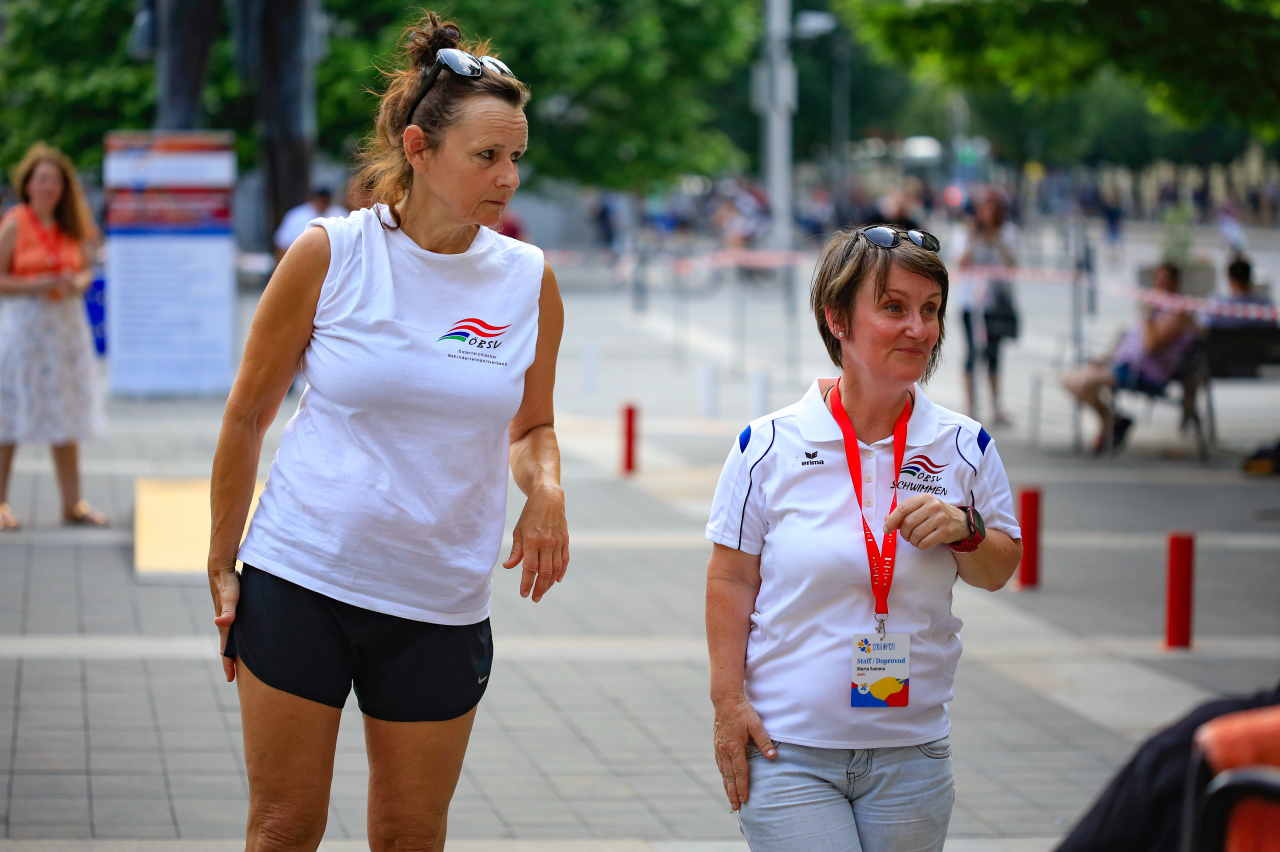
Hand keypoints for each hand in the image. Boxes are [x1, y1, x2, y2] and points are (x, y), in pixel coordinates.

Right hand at [208, 562, 239, 681]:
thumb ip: (228, 609)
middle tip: (236, 677)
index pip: (225, 649)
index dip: (228, 664)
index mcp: (225, 625)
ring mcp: (229, 618)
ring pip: (233, 639)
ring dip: (236, 651)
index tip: (230, 679)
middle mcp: (226, 624)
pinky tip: (249, 639)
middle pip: (228, 647)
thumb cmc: (228, 583)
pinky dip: (241, 638)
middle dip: (232, 662)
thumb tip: (220, 623)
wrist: (221, 570)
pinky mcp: (234, 611)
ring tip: (244, 663)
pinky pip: (238, 629)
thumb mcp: (231, 596)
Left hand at [502, 483, 568, 601]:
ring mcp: (558, 542)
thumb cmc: (530, 515)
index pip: (530, 568)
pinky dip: (562, 572)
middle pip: (544, 572)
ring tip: (543, 591)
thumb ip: (516, 551)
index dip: (526, 583)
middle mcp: (546, 543)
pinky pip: (565, 560)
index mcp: (532, 541)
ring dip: (549, 583)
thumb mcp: (518, 531)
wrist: (548, 498)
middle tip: (535, 598)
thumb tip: (508, 567)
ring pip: (556, 569)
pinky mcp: (566, 541)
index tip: (524, 594)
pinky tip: (557, 580)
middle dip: (539, 588)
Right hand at [712, 694, 775, 809]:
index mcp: (734, 747)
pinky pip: (720, 764)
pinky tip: (726, 780)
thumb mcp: (756, 724)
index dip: (743, 787)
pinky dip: (723, 775)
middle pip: (730, 776)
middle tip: (736, 807)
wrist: (725, 700)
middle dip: (733, 792)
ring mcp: (719, 748)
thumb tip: (773, 756)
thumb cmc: (742, 712)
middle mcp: (724, 750)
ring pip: (724, 772)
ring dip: (727, 786)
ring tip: (730, 799)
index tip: (745, 799)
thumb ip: (764, 741)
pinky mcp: (717, 745)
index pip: (740, 772)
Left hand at [884, 494, 968, 549]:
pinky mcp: (946, 531)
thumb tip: (887, 520)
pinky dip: (920, 546)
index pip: (903, 508)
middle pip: (908, 523)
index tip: (886, 529)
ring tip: (915, 540)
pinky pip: (925, 542)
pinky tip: (922, 543)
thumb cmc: (936, 515)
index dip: (892, 520)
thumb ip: (905, 514)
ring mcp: (940, 518)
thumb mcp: (921, 509)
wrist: (960, 522)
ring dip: (912, 541)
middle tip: (906, 537)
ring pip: (916, 534)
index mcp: (924, 498)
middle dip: (903, 533)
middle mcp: (933, 506)